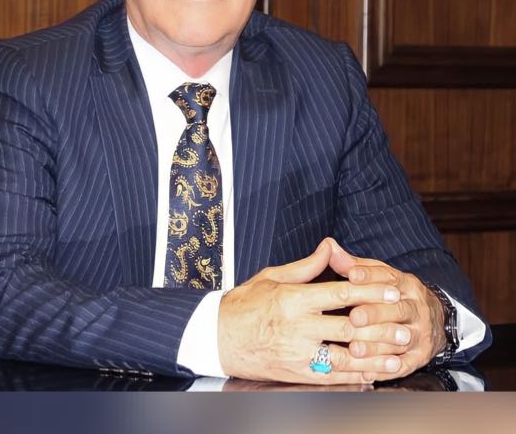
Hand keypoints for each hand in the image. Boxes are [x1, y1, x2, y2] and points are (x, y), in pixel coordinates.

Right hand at [217, 238, 402, 383]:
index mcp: (293, 299)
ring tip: (399, 352)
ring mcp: (298, 353)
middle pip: (349, 326)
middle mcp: (298, 327)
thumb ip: (306, 265)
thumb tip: (330, 247)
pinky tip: (374, 373)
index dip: (370, 291)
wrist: (218, 337)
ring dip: (375, 355)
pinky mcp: (297, 373)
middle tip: (406, 322)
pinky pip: (332, 377)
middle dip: (380, 324)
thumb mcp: (272, 276)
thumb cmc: (245, 304)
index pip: (340, 293)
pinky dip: (356, 376)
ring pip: (346, 356)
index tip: (393, 289)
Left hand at [328, 239, 446, 381]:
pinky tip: (367, 372)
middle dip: (375, 313)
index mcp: (405, 283)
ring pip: (401, 339)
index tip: (352, 276)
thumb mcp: (379, 275)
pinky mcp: (420, 356)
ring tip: (355, 349)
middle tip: (353, 318)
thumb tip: (328, 246)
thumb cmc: (393, 294)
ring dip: (377, 345)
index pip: (389, 277)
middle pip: (398, 309)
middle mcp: (416, 307)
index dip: (370, 275)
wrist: (434, 318)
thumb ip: (354, 264)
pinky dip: (386, 369)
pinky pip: (404, 364)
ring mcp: (420, 332)